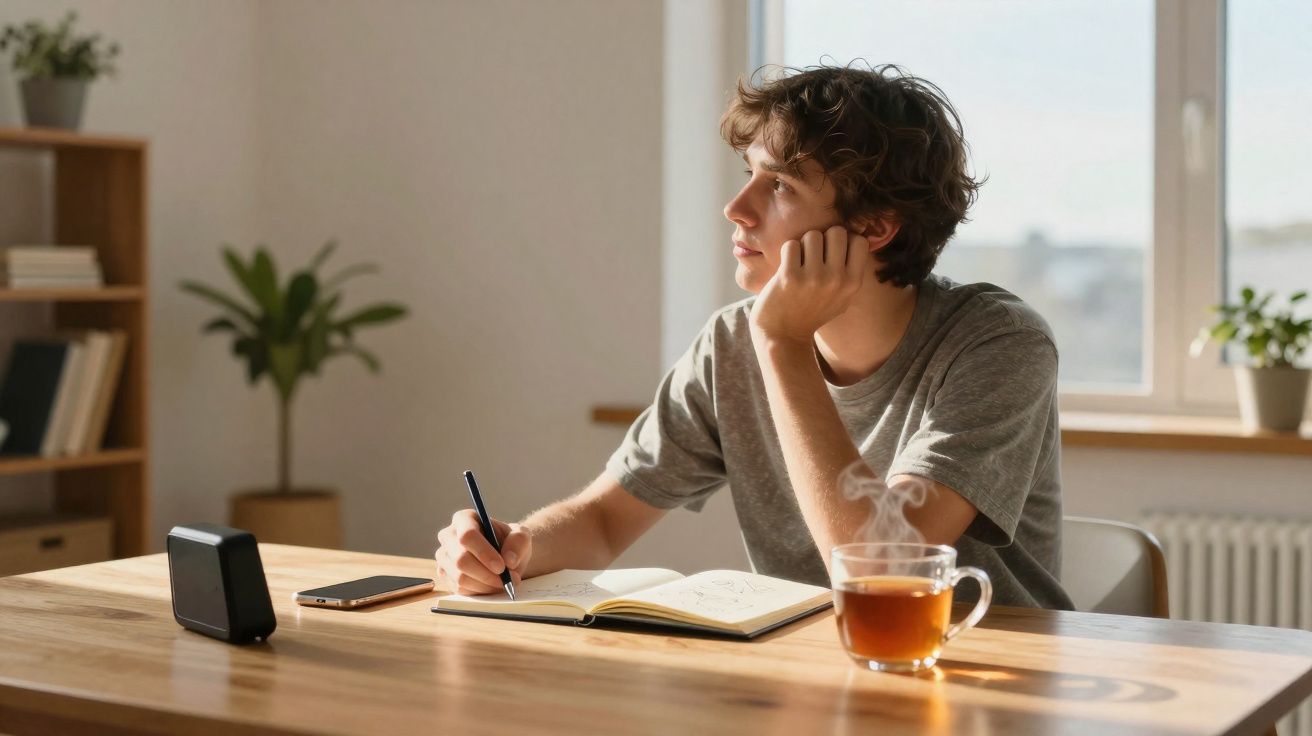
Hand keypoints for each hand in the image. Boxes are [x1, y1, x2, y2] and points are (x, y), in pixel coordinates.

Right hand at [434, 510, 532, 594]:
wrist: (505, 557)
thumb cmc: (510, 542)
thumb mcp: (521, 535)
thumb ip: (518, 542)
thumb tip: (509, 560)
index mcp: (464, 519)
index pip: (467, 536)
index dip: (484, 553)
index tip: (501, 566)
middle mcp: (448, 536)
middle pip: (461, 560)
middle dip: (487, 574)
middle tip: (507, 580)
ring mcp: (443, 557)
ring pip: (460, 577)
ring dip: (486, 584)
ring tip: (504, 582)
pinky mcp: (445, 575)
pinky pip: (460, 589)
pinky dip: (480, 590)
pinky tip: (492, 585)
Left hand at [749, 225, 871, 344]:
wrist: (784, 335)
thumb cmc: (812, 312)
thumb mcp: (842, 298)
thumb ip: (851, 271)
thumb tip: (858, 236)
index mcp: (852, 283)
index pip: (860, 241)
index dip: (845, 241)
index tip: (833, 253)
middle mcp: (836, 280)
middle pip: (837, 232)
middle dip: (823, 239)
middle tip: (814, 256)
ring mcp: (813, 278)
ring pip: (812, 235)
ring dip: (803, 245)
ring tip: (800, 263)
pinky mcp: (789, 277)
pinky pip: (791, 245)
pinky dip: (788, 253)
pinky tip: (787, 267)